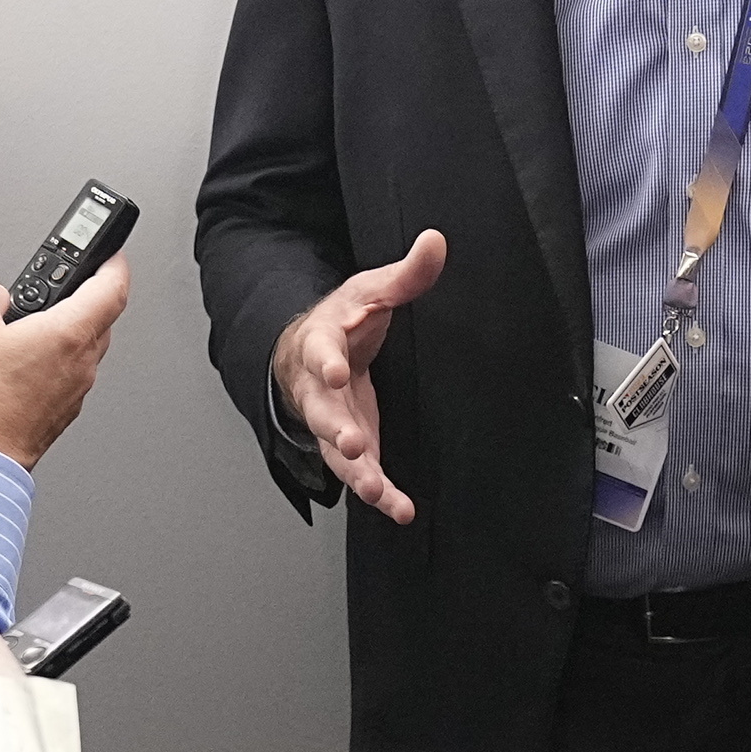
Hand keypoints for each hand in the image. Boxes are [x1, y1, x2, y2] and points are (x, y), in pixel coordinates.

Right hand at [0, 247, 130, 466]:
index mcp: (68, 335)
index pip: (113, 287)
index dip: (115, 262)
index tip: (111, 252)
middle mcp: (81, 363)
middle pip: (99, 316)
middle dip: (82, 293)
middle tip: (59, 281)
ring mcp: (74, 390)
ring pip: (83, 345)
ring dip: (64, 326)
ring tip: (28, 322)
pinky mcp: (61, 410)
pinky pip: (66, 372)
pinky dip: (52, 356)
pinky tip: (19, 360)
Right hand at [278, 228, 444, 523]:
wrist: (313, 351)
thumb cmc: (344, 321)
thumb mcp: (372, 292)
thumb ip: (405, 275)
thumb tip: (436, 240)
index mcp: (322, 344)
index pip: (319, 351)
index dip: (325, 362)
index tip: (335, 371)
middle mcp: (320, 390)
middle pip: (322, 412)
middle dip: (336, 430)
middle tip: (352, 445)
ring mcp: (332, 422)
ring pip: (337, 453)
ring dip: (357, 474)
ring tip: (377, 492)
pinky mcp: (352, 446)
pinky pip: (362, 474)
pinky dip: (381, 494)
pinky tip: (401, 510)